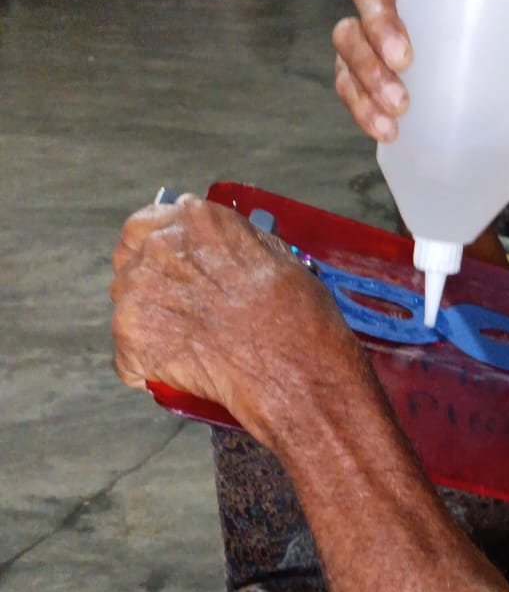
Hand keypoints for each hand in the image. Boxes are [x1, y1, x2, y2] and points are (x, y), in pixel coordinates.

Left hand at [110, 196, 360, 446]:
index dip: (156, 249)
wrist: (291, 365)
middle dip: (151, 287)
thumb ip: (230, 244)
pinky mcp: (131, 337)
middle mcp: (158, 246)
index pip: (147, 225)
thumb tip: (219, 252)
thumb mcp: (273, 253)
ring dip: (152, 327)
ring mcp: (138, 292)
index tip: (169, 267)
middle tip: (182, 312)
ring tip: (190, 346)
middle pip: (130, 263)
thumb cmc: (296, 314)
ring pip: (129, 309)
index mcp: (194, 220)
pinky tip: (185, 371)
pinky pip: (130, 357)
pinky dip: (151, 368)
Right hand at [332, 0, 508, 142]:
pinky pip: (347, 85)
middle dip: (379, 26)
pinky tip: (385, 130)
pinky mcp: (359, 75)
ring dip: (367, 73)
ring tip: (399, 107)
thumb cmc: (483, 40)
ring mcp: (367, 37)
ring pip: (348, 41)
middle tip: (404, 61)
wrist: (468, 88)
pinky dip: (362, 109)